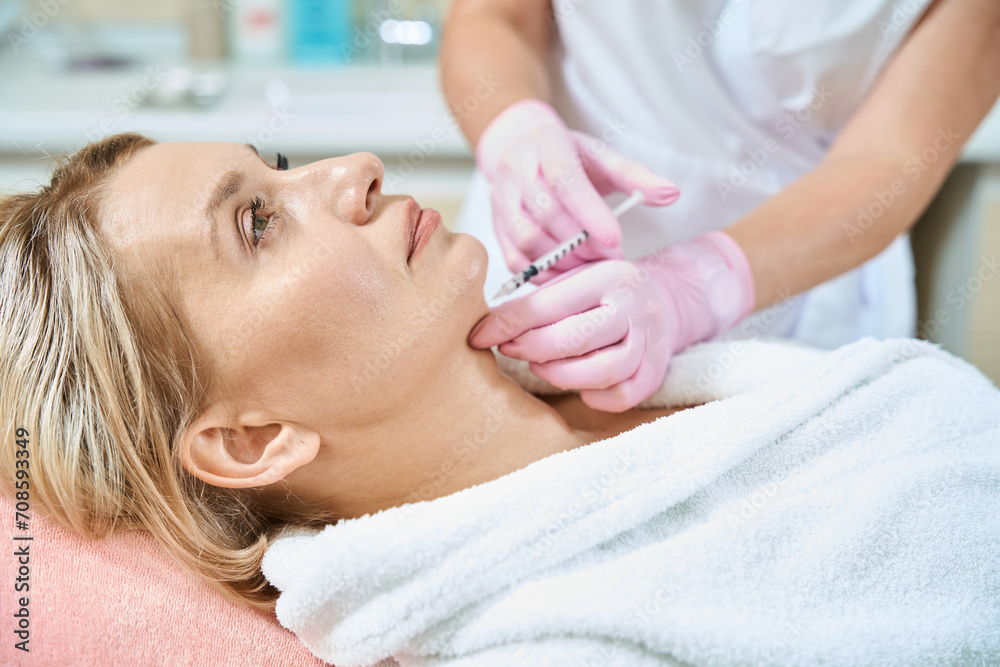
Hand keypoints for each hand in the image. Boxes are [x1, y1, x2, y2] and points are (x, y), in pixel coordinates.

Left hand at [468, 231, 755, 411]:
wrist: (666, 298)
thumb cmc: (602, 292)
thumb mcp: (572, 279)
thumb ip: (534, 300)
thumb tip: (482, 327)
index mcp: (605, 276)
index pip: (547, 304)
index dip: (506, 323)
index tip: (477, 336)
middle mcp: (632, 306)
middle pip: (576, 337)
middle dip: (532, 349)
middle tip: (510, 351)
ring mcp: (649, 341)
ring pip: (603, 370)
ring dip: (561, 374)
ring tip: (541, 366)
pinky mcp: (656, 371)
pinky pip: (622, 396)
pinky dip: (593, 396)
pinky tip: (578, 386)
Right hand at [476, 98, 679, 282]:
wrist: (516, 146)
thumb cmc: (568, 155)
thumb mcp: (602, 156)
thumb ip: (636, 176)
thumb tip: (672, 194)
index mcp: (547, 146)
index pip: (565, 181)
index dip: (590, 214)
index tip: (616, 240)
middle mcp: (517, 171)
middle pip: (545, 215)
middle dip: (581, 243)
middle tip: (611, 257)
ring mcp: (501, 199)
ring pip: (526, 238)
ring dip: (562, 260)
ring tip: (591, 265)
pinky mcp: (495, 225)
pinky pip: (513, 257)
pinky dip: (541, 272)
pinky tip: (567, 274)